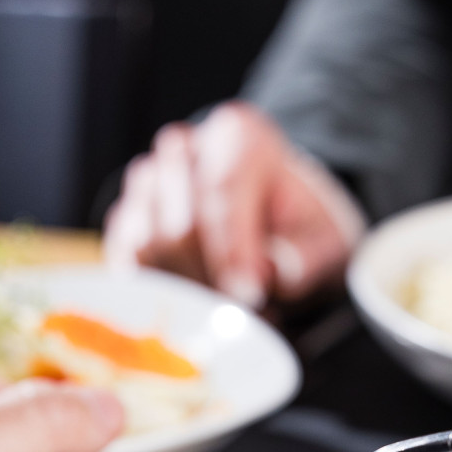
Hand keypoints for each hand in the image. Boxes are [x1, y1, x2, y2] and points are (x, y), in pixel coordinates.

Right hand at [104, 102, 364, 308]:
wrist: (274, 226)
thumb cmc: (301, 233)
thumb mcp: (328, 241)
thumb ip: (308, 257)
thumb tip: (278, 273)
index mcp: (238, 136)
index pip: (223, 191)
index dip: (233, 251)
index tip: (249, 295)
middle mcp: (183, 148)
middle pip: (178, 227)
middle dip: (211, 280)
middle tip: (245, 315)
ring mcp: (145, 184)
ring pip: (146, 248)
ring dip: (186, 291)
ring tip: (226, 309)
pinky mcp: (123, 223)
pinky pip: (127, 266)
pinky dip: (160, 294)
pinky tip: (195, 306)